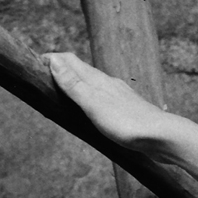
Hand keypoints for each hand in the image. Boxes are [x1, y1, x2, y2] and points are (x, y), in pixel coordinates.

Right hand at [45, 50, 171, 151]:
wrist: (163, 137)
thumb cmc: (128, 123)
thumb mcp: (93, 104)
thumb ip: (74, 85)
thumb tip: (54, 61)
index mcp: (97, 80)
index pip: (69, 61)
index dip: (51, 59)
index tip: (35, 62)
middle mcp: (108, 83)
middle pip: (81, 69)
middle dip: (62, 68)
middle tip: (45, 73)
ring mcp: (120, 96)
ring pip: (94, 83)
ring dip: (78, 82)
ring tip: (66, 88)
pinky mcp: (128, 110)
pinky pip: (105, 97)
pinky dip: (92, 96)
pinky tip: (96, 107)